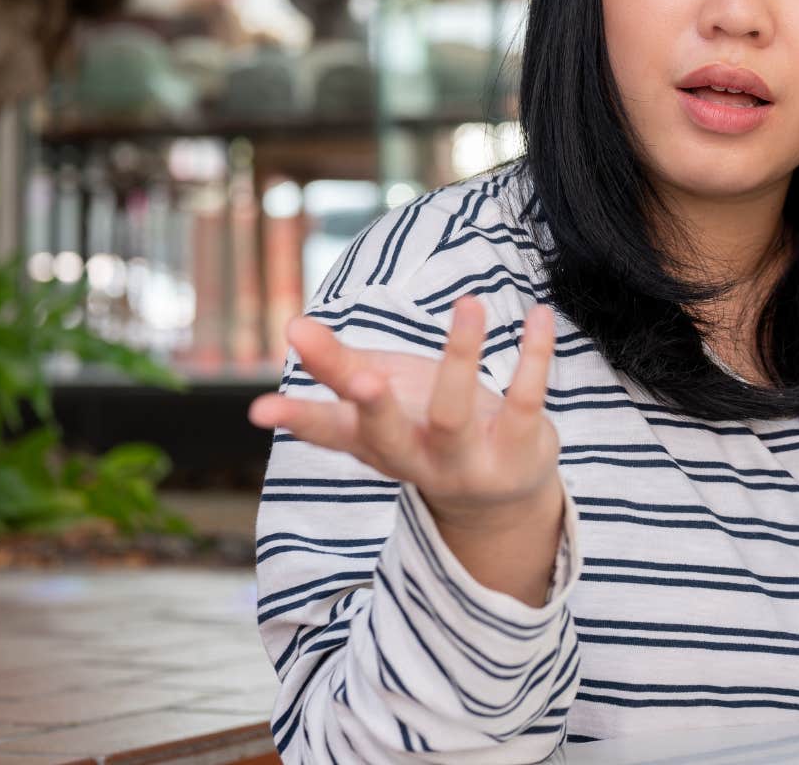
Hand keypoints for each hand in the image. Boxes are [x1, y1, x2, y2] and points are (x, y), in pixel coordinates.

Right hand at [247, 296, 562, 529]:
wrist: (500, 494)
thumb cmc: (426, 427)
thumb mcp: (383, 397)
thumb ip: (341, 365)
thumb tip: (293, 327)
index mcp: (374, 443)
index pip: (329, 432)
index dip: (297, 420)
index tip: (260, 409)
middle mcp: (415, 458)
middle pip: (387, 436)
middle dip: (373, 408)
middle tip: (363, 379)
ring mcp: (466, 461)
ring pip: (456, 415)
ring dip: (461, 358)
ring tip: (468, 303)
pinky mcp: (517, 451)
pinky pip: (525, 402)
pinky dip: (533, 356)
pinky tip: (539, 316)